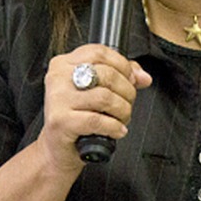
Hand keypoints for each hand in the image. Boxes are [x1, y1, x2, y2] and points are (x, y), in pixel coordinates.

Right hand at [38, 45, 152, 172]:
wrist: (58, 149)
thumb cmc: (77, 117)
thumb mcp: (95, 90)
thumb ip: (119, 76)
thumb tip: (143, 77)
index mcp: (63, 63)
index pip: (99, 52)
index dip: (122, 65)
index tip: (131, 79)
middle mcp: (58, 77)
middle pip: (106, 74)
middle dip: (127, 90)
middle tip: (128, 103)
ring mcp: (57, 99)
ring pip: (105, 97)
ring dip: (123, 110)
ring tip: (122, 118)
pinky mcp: (60, 121)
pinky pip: (97, 120)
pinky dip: (114, 126)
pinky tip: (117, 130)